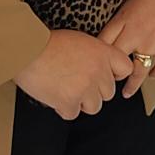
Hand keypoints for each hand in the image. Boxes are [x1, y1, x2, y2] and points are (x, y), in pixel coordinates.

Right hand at [14, 29, 134, 118]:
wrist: (28, 50)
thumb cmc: (49, 42)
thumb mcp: (81, 40)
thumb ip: (96, 55)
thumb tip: (102, 71)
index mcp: (103, 53)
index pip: (126, 68)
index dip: (115, 74)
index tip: (106, 76)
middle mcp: (98, 71)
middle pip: (108, 93)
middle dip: (94, 90)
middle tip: (78, 82)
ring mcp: (85, 88)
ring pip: (94, 106)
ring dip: (81, 101)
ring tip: (66, 88)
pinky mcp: (69, 102)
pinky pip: (73, 113)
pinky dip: (63, 107)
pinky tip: (55, 94)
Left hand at [98, 0, 154, 99]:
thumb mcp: (128, 0)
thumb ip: (120, 19)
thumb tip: (111, 34)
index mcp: (121, 21)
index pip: (102, 46)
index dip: (97, 59)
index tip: (94, 66)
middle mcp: (135, 34)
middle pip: (117, 64)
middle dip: (111, 76)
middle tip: (107, 84)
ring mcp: (153, 41)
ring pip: (139, 71)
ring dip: (132, 85)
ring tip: (127, 93)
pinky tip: (152, 75)